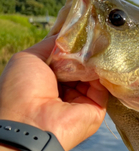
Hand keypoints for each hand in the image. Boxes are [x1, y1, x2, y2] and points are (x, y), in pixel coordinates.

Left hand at [0, 36, 108, 150]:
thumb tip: (71, 33)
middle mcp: (64, 90)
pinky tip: (101, 60)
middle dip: (86, 50)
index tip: (84, 27)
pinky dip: (103, 73)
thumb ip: (51, 45)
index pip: (64, 58)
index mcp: (46, 80)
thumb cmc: (23, 90)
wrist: (31, 123)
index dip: (72, 44)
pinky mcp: (96, 109)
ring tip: (99, 44)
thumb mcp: (30, 57)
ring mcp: (81, 100)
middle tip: (96, 33)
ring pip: (93, 73)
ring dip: (95, 59)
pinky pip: (103, 86)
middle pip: (81, 64)